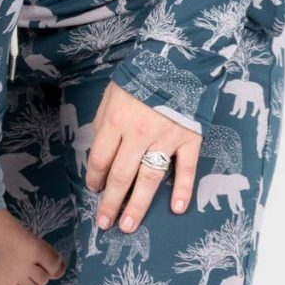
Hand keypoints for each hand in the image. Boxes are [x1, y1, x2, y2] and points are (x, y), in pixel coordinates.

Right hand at [0, 207, 62, 284]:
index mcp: (35, 250)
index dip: (51, 267)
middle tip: (24, 266)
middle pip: (41, 281)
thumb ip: (45, 253)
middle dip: (36, 275)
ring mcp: (8, 278)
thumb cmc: (1, 225)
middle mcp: (24, 267)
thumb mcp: (28, 235)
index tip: (45, 265)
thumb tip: (58, 271)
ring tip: (14, 275)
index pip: (54, 267)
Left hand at [84, 83, 200, 232]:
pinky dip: (183, 190)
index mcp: (116, 122)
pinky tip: (178, 209)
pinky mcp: (189, 138)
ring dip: (138, 205)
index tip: (94, 191)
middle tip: (105, 224)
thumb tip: (100, 154)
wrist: (178, 58)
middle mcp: (138, 133)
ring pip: (149, 179)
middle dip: (111, 203)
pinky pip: (186, 169)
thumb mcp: (112, 95)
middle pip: (121, 176)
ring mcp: (166, 137)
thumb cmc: (141, 77)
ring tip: (129, 226)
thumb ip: (104, 123)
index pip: (100, 160)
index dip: (94, 179)